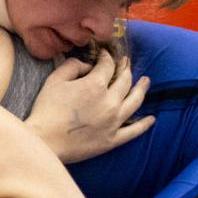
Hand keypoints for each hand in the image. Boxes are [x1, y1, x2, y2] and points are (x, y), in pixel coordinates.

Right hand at [26, 50, 153, 163]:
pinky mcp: (112, 139)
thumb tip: (87, 66)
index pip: (107, 65)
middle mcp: (110, 102)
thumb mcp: (55, 79)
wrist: (45, 142)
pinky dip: (144, 124)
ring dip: (141, 89)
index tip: (105, 55)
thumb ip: (73, 66)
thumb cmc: (46, 110)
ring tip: (146, 81)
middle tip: (127, 63)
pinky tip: (151, 119)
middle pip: (125, 81)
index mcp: (95, 85)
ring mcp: (114, 122)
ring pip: (134, 102)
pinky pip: (134, 131)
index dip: (107, 57)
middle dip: (126, 69)